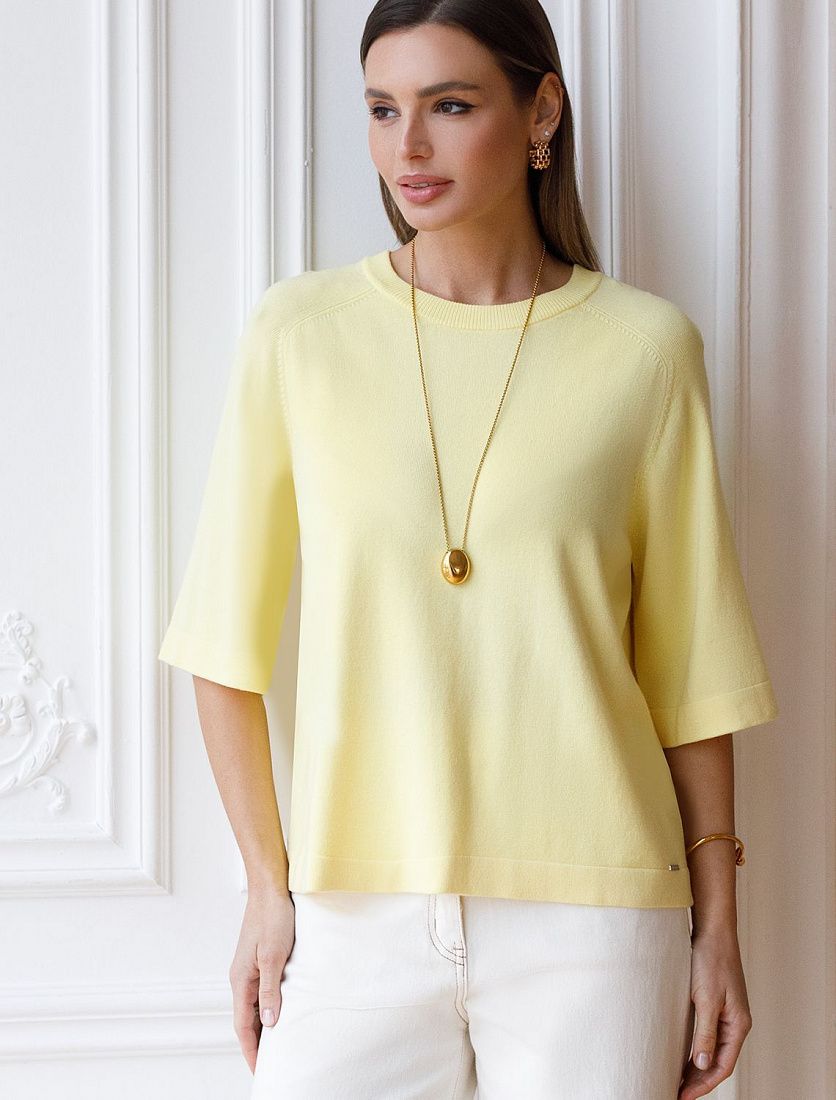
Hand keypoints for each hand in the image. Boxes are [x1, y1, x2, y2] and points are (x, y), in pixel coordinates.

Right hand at [229, 887, 295, 1072]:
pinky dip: (269, 1006)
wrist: (271, 887)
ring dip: (264, 1025)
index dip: (252, 1050)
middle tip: (271, 1064)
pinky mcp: (259, 959)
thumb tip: (269, 1023)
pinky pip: (261, 991)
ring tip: (278, 1044)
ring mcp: (249, 968)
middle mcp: (241, 977)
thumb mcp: (274, 956)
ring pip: (254, 1005)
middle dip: (257, 1043)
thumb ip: (269, 991)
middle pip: (247, 1019)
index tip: (260, 1071)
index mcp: (240, 980)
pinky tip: (281, 1010)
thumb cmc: (273, 917)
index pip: (243, 1026)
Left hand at [678, 926, 752, 1098]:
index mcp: (738, 1025)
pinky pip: (708, 1034)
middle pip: (718, 1061)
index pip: (722, 1066)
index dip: (703, 1084)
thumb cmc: (711, 961)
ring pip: (713, 1049)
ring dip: (697, 1066)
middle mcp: (736, 1022)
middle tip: (676, 1092)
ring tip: (677, 1080)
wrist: (713, 931)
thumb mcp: (706, 998)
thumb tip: (701, 1065)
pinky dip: (696, 1048)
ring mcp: (727, 1013)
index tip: (683, 1096)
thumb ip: (705, 1032)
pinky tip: (683, 1053)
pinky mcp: (716, 1004)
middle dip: (699, 1080)